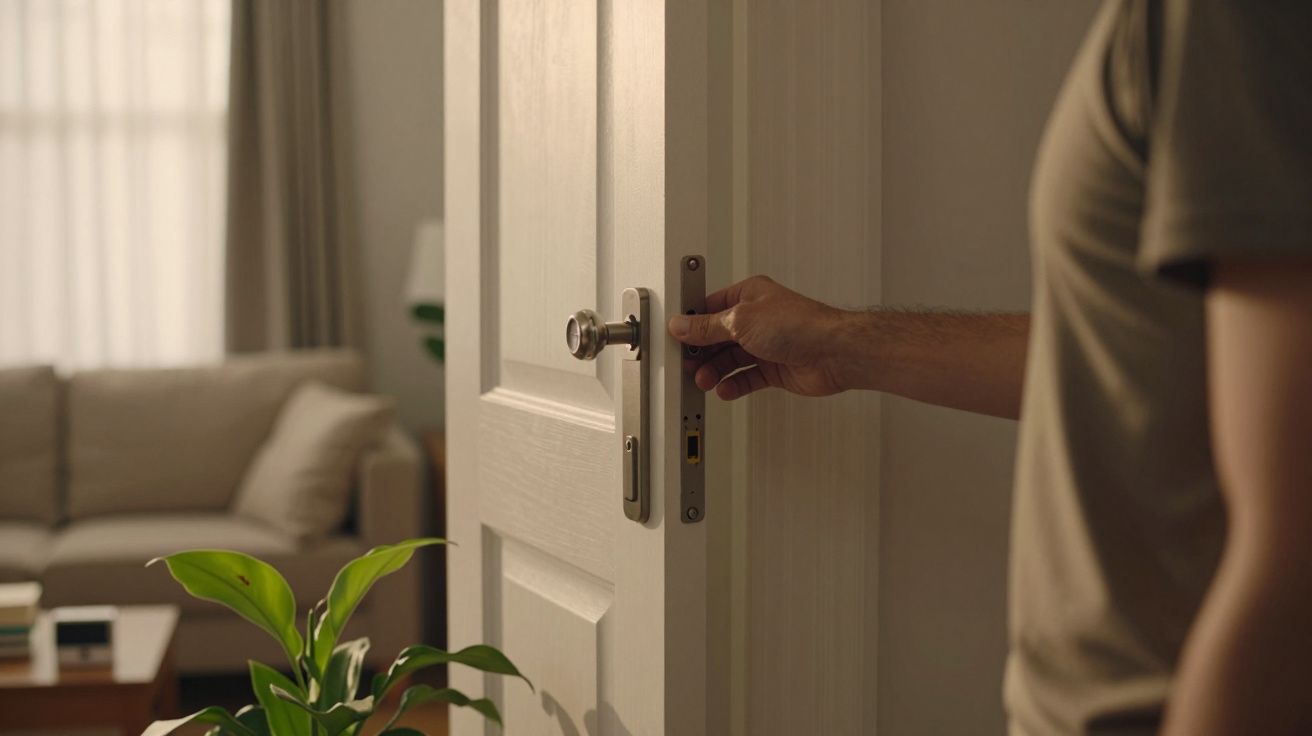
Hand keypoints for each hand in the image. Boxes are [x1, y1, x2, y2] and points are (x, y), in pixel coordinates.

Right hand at [667, 275, 850, 399]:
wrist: (834, 352)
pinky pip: (747, 378)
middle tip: (687, 364)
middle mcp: (757, 319)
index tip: (677, 337)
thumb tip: (683, 325)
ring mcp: (766, 344)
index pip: (710, 308)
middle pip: (718, 337)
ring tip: (704, 380)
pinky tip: (725, 389)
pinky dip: (734, 385)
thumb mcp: (741, 320)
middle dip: (702, 352)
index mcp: (749, 296)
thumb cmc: (801, 324)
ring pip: (731, 360)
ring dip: (715, 371)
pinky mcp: (775, 368)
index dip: (692, 324)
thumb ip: (708, 327)